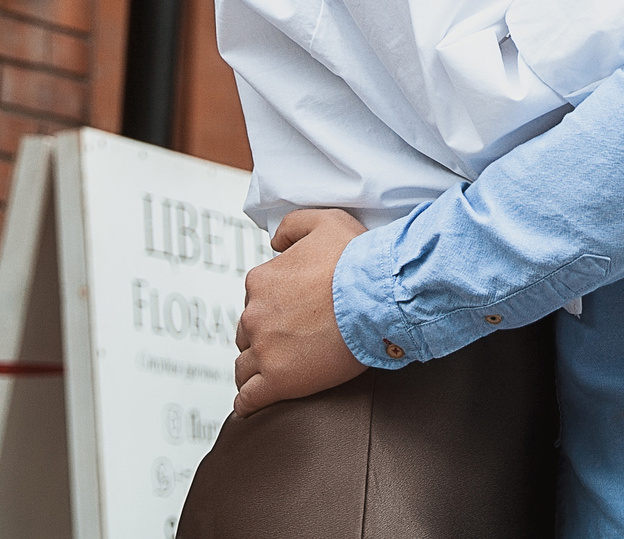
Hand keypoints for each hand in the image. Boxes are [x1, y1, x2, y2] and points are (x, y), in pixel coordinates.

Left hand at [231, 208, 370, 416]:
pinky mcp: (278, 380)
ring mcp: (265, 349)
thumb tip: (274, 242)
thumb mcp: (324, 221)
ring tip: (274, 373)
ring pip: (244, 366)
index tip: (294, 314)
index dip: (274, 308)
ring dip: (256, 369)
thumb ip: (292, 226)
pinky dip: (249, 401)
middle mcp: (255, 314)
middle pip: (247, 333)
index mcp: (261, 281)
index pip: (254, 301)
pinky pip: (248, 398)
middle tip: (290, 342)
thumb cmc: (357, 259)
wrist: (378, 295)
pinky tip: (257, 402)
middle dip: (264, 337)